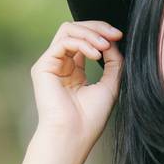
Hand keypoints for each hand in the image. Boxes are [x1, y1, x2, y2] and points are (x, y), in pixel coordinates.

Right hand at [30, 18, 123, 152]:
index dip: (102, 33)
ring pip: (68, 30)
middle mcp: (60, 65)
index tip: (120, 36)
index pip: (85, 39)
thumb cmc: (90, 118)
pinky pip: (63, 41)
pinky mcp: (43, 66)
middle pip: (75, 29)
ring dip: (90, 34)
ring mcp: (50, 64)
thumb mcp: (110, 85)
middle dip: (97, 28)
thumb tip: (114, 41)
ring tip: (105, 46)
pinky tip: (95, 54)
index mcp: (74, 71)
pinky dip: (82, 43)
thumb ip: (113, 62)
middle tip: (115, 35)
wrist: (74, 135)